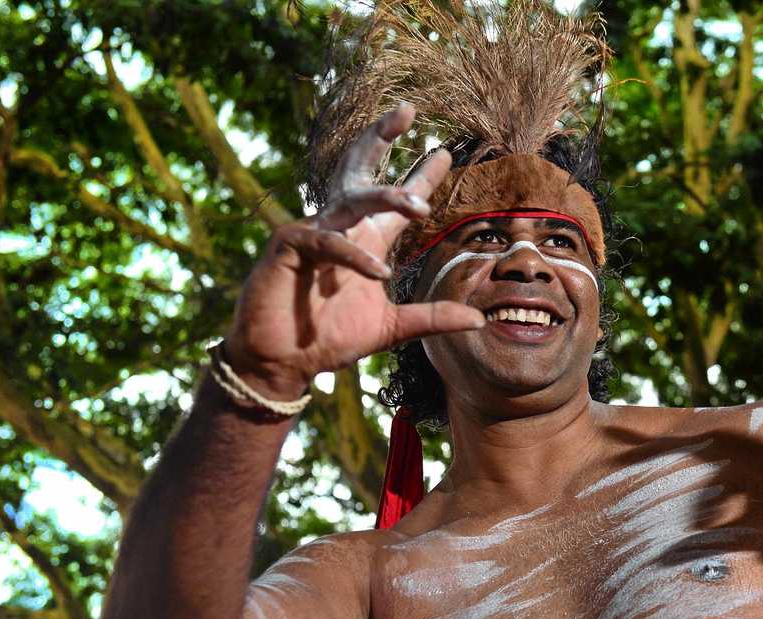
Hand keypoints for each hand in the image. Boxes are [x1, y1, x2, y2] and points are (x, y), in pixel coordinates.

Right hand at [224, 104, 484, 398]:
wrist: (284, 363)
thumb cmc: (330, 339)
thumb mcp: (392, 328)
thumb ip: (433, 318)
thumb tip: (478, 320)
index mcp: (365, 239)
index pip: (395, 200)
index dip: (420, 175)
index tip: (444, 152)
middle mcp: (341, 228)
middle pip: (360, 171)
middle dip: (381, 138)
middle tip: (407, 112)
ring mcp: (314, 232)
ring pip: (351, 199)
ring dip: (385, 197)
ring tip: (419, 205)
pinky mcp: (289, 247)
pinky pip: (327, 242)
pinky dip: (353, 255)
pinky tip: (379, 270)